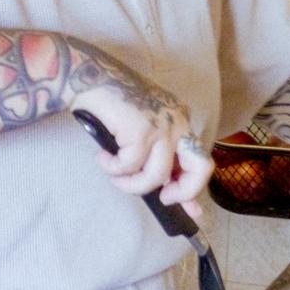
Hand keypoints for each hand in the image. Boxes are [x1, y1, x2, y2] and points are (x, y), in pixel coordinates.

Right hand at [72, 83, 213, 218]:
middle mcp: (178, 122)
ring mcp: (162, 126)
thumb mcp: (142, 128)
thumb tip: (166, 193)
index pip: (199, 160)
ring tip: (114, 176)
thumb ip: (156, 155)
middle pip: (200, 167)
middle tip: (162, 198)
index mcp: (180, 120)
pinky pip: (129, 167)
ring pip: (156, 176)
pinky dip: (112, 168)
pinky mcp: (143, 131)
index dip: (194, 190)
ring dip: (130, 184)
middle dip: (184, 192)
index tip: (192, 212)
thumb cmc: (111, 102)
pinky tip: (102, 157)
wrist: (89, 76)